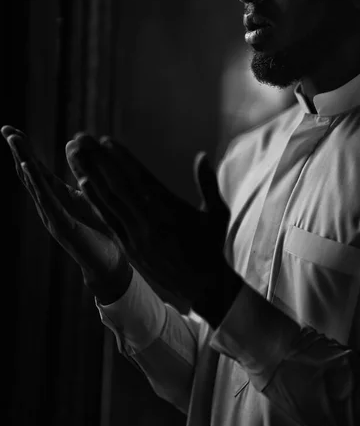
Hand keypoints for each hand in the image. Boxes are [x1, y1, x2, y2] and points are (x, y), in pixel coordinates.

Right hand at [1, 125, 131, 303]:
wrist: (110, 265)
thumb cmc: (101, 232)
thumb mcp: (90, 196)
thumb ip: (81, 173)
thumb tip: (73, 144)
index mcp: (57, 198)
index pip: (36, 170)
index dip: (24, 151)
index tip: (11, 130)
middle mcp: (49, 207)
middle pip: (29, 174)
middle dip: (18, 151)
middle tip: (6, 129)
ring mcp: (52, 217)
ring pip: (34, 185)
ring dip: (24, 161)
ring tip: (15, 141)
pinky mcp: (62, 226)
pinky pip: (47, 201)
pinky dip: (37, 183)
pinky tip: (29, 167)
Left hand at [69, 133, 241, 316]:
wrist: (203, 285)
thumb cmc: (212, 245)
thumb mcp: (217, 213)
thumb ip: (207, 183)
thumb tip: (203, 155)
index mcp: (170, 208)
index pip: (140, 177)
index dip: (122, 158)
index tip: (106, 140)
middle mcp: (150, 220)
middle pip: (118, 184)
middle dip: (98, 159)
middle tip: (81, 139)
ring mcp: (137, 235)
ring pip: (109, 200)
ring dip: (90, 174)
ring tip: (76, 155)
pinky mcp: (130, 248)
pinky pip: (108, 220)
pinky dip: (95, 201)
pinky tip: (83, 183)